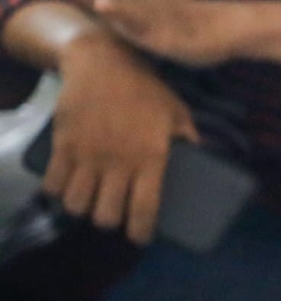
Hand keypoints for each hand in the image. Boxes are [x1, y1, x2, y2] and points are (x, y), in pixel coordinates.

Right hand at [47, 28, 196, 242]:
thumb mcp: (177, 112)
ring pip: (77, 204)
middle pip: (106, 215)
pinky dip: (57, 192)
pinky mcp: (63, 145)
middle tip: (113, 215)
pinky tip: (66, 189)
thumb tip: (206, 157)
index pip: (144, 209)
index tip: (140, 238)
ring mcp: (88, 155)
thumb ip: (189, 138)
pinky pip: (53, 183)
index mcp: (150, 157)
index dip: (140, 232)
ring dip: (82, 209)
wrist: (103, 63)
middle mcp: (118, 162)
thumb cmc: (146, 89)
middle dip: (109, 222)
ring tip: (90, 203)